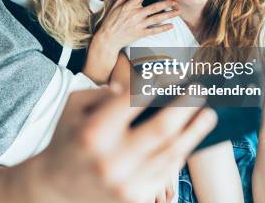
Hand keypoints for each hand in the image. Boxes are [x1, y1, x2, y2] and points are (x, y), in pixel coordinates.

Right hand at [37, 87, 216, 202]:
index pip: (133, 100)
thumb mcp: (72, 107)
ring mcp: (125, 183)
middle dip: (186, 106)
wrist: (55, 188)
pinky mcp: (135, 198)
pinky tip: (190, 138)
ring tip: (209, 114)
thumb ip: (101, 93)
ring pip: (171, 152)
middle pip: (162, 128)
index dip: (156, 83)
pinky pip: (166, 173)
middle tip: (199, 91)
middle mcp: (111, 160)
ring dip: (195, 131)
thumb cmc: (68, 138)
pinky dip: (181, 153)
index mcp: (94, 132)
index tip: (173, 74)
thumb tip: (135, 88)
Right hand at [95, 0, 179, 52]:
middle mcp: (135, 15)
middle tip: (175, 1)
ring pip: (156, 18)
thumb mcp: (114, 8)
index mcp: (128, 7)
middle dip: (166, 3)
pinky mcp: (140, 33)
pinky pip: (154, 31)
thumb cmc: (110, 23)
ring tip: (178, 12)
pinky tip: (171, 26)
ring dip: (168, 15)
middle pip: (154, 7)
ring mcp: (139, 25)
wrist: (108, 39)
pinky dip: (163, 28)